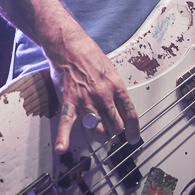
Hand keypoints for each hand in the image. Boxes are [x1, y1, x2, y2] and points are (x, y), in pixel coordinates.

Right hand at [46, 27, 139, 153]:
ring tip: (100, 135)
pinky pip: (66, 122)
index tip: (134, 138)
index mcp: (116, 86)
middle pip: (116, 125)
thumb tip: (119, 104)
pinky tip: (61, 147)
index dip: (134, 129)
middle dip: (115, 131)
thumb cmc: (89, 55)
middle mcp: (104, 95)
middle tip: (113, 130)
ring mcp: (87, 100)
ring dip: (100, 135)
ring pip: (98, 129)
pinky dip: (63, 136)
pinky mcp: (70, 101)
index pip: (130, 114)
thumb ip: (114, 89)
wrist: (69, 46)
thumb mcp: (111, 70)